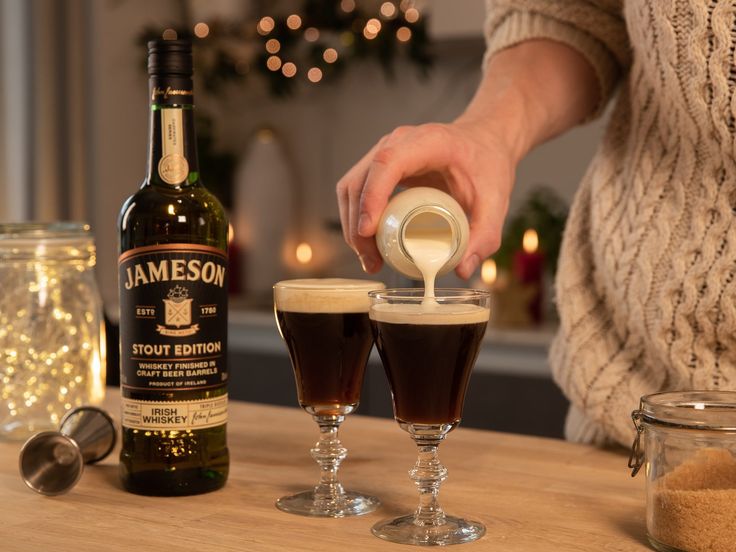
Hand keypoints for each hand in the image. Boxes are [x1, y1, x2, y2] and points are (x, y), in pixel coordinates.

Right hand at [336, 120, 516, 278]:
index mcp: (427, 142)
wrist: (484, 143)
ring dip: (352, 225)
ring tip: (370, 260)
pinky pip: (357, 190)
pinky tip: (370, 245)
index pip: (387, 163)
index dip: (372, 195)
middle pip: (360, 179)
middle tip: (372, 260)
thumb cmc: (488, 165)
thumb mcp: (496, 201)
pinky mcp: (380, 166)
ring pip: (351, 187)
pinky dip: (357, 219)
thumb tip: (462, 270)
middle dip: (357, 223)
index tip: (368, 230)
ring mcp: (385, 152)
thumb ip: (485, 236)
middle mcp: (399, 142)